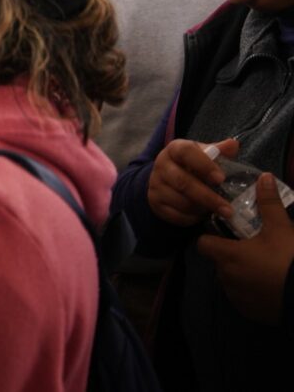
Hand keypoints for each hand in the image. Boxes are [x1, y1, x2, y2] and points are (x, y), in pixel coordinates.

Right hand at [148, 138, 236, 225]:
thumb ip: (219, 151)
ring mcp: (155, 184)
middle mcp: (161, 165)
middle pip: (183, 182)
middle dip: (208, 197)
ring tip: (215, 211)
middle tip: (228, 209)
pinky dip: (191, 218)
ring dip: (201, 209)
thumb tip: (233, 144)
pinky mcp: (155, 202)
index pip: (186, 152)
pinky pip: (175, 214)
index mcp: (174, 149)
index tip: (221, 179)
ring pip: (180, 201)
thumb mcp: (204, 154)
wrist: (166, 178)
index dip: (204, 165)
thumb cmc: (192, 165)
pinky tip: (200, 214)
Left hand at [197, 173, 293, 323]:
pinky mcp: (249, 312)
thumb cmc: (289, 259)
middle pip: (217, 262)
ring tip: (262, 267)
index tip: (225, 233)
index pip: (203, 244)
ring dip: (239, 273)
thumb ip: (268, 203)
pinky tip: (267, 285)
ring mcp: (236, 297)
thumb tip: (264, 176)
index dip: (211, 238)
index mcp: (228, 255)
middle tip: (250, 248)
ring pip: (229, 280)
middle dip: (229, 255)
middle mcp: (226, 277)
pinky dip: (249, 291)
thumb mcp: (281, 228)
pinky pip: (241, 298)